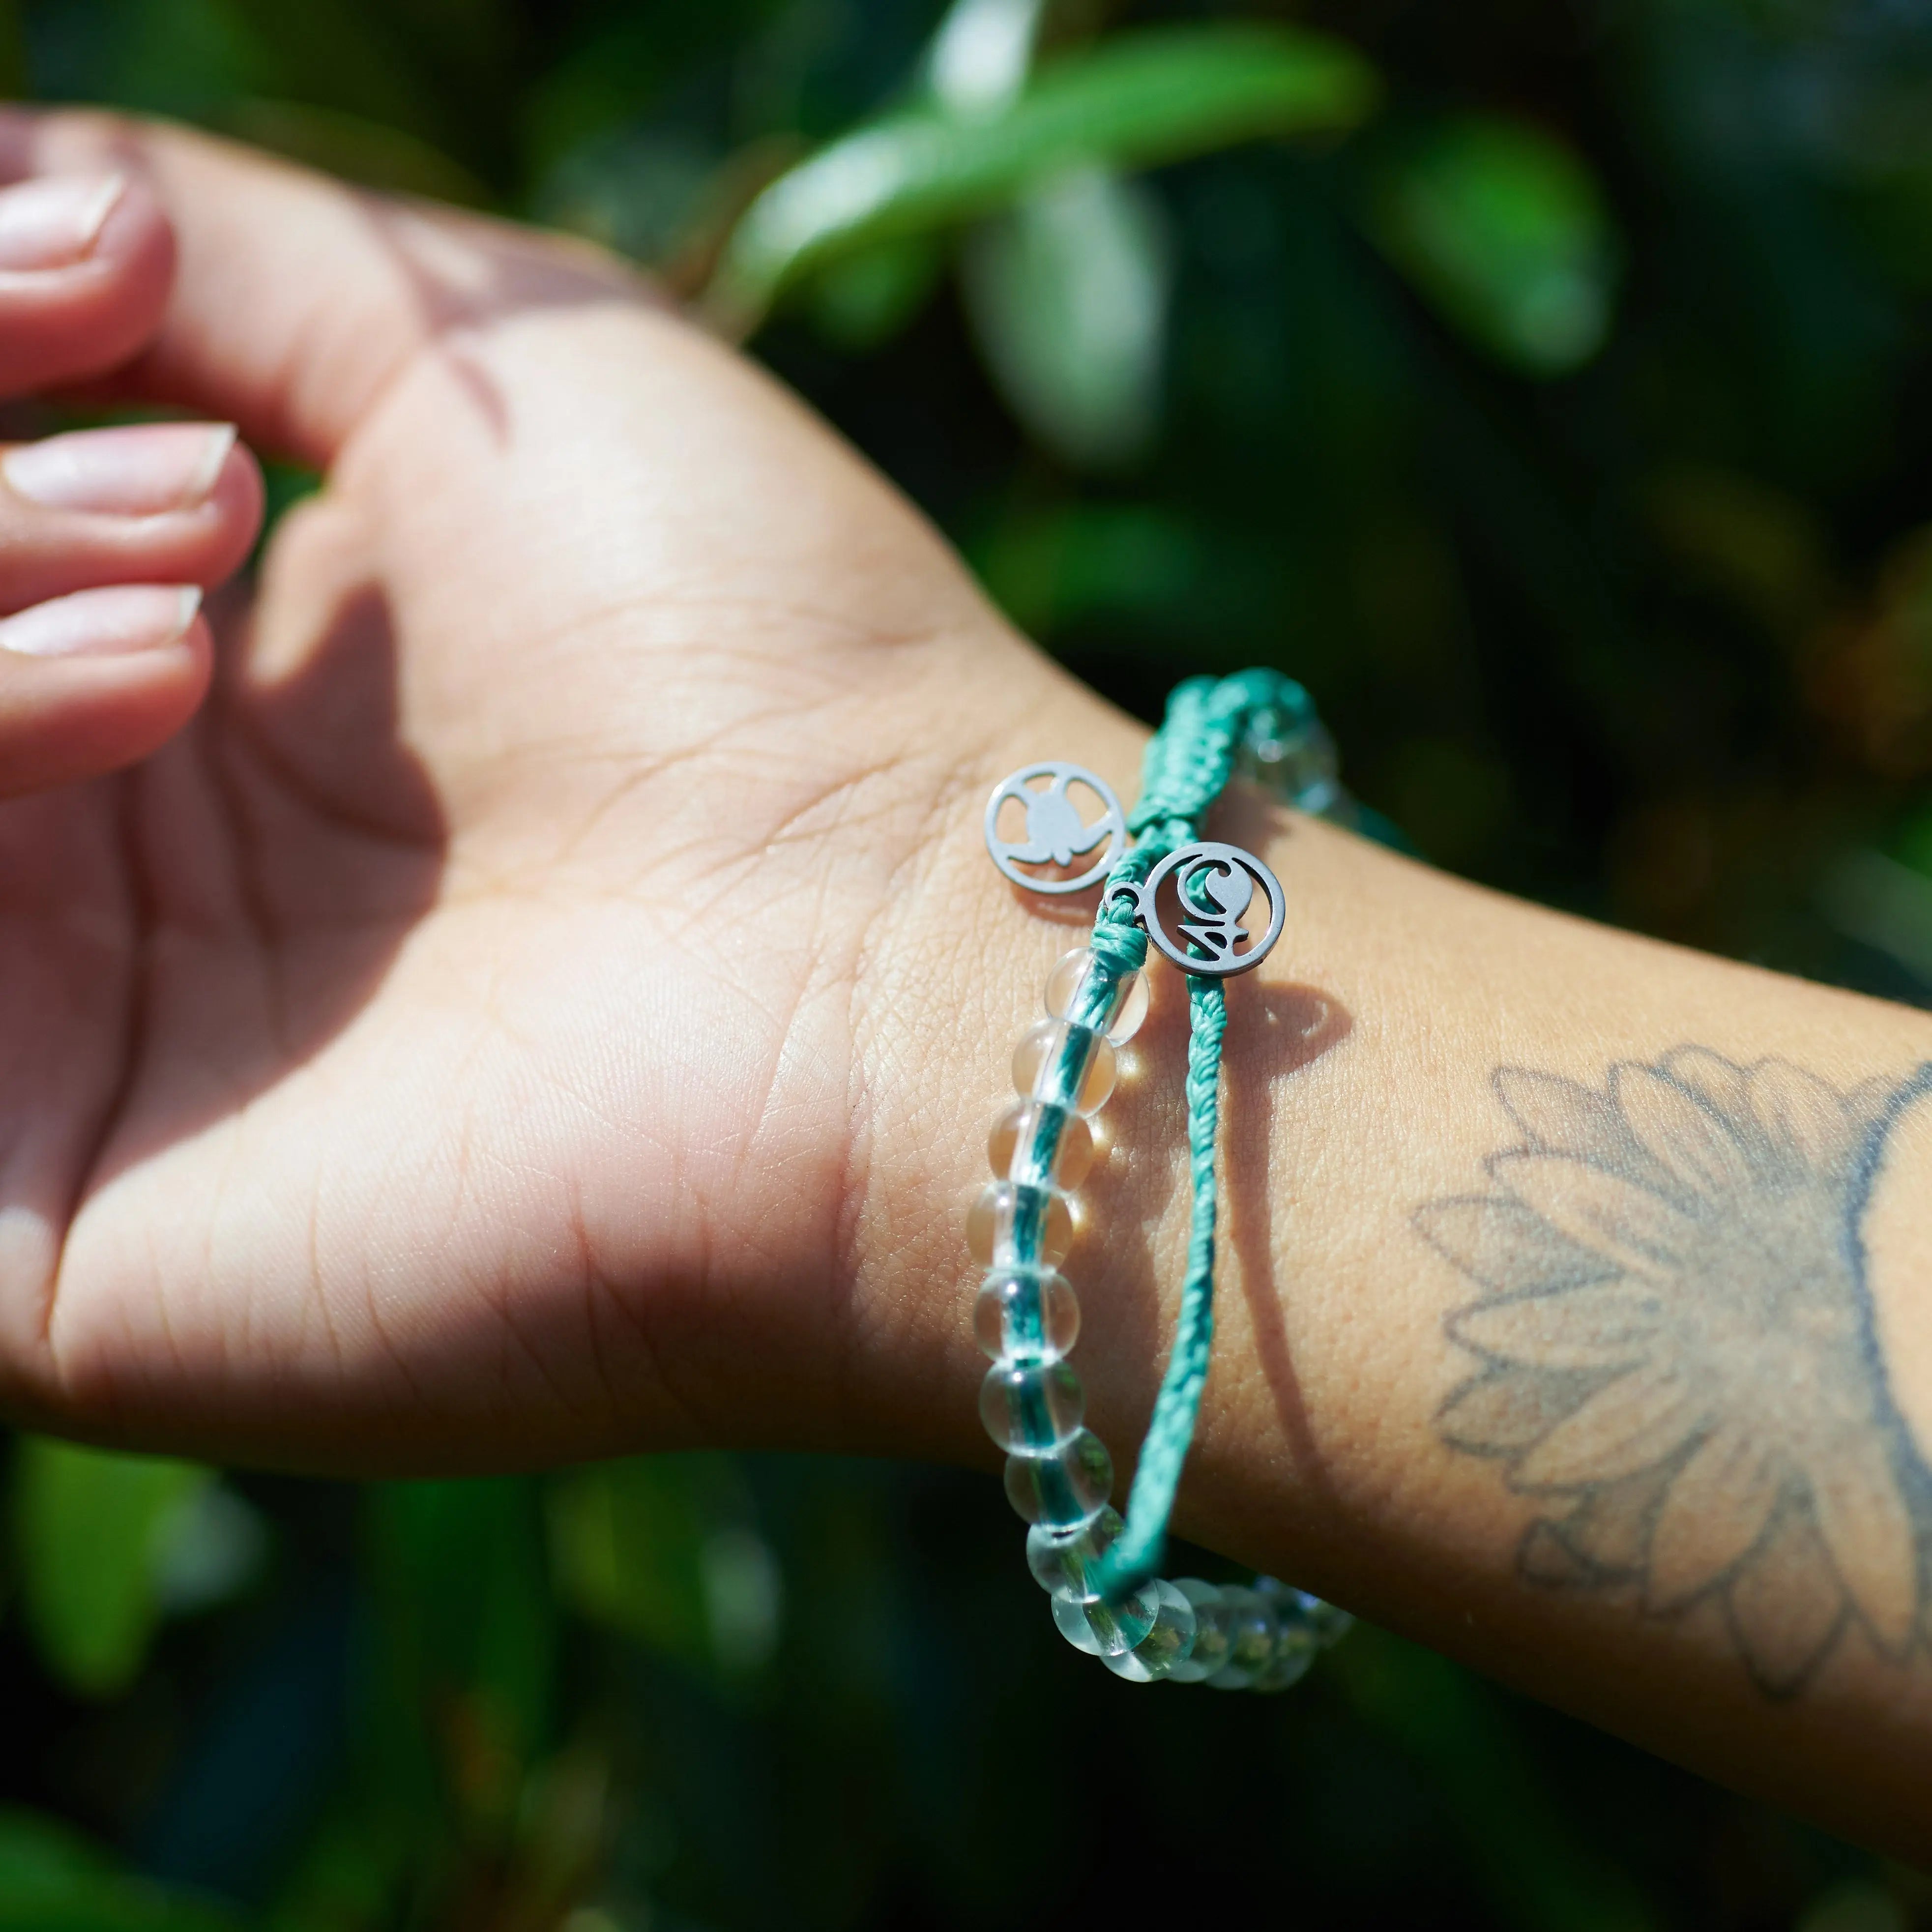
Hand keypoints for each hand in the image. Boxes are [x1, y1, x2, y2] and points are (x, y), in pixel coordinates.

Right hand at [0, 111, 1143, 1470]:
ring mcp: (70, 1078)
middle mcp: (123, 902)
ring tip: (191, 586)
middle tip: (201, 487)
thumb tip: (7, 188)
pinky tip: (139, 692)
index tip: (113, 274)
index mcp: (202, 727)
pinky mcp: (40, 1249)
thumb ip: (205, 263)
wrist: (896, 960)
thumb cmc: (759, 656)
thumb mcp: (487, 375)